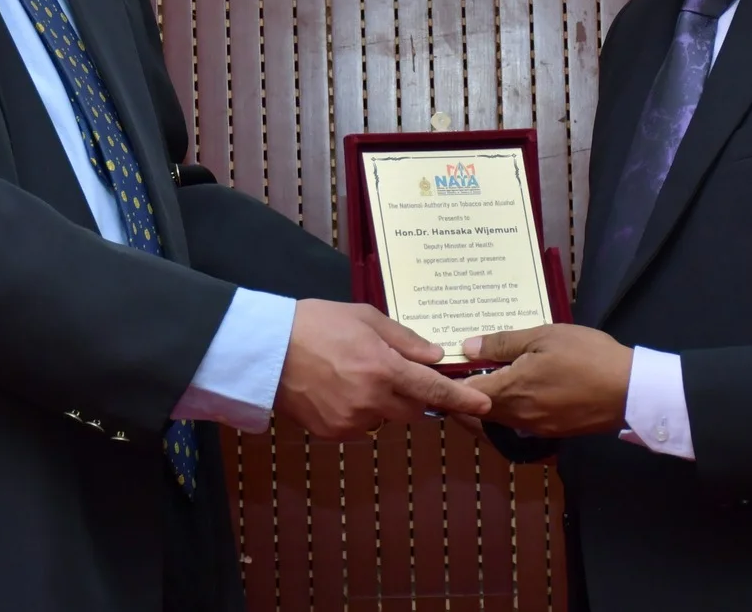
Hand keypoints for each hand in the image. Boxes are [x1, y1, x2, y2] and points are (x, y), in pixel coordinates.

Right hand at [275, 301, 491, 440]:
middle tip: (394, 372)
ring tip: (357, 376)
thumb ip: (403, 340)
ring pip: (386, 419)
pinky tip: (339, 390)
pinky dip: (360, 412)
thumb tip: (435, 356)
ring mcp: (351, 421)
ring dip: (385, 404)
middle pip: (414, 410)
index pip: (434, 390)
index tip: (485, 406)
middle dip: (414, 396)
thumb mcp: (364, 318)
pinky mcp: (332, 433)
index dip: (462, 399)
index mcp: (384, 369)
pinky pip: (360, 427)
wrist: (266, 350)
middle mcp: (372, 401)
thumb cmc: (317, 323)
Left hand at [461, 325, 633, 436]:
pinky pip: (516, 425)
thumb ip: (502, 343)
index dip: (449, 384)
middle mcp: (516, 417)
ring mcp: (534, 429)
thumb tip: (467, 348)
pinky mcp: (550, 433)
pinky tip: (514, 391)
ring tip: (484, 378)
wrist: (630, 391)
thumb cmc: (586, 356)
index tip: (441, 370)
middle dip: (462, 397)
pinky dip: (506, 411)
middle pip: (476, 413)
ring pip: (496, 420)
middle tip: (458, 373)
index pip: (463, 396)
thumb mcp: (544, 336)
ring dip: (485, 405)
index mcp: (510, 391)